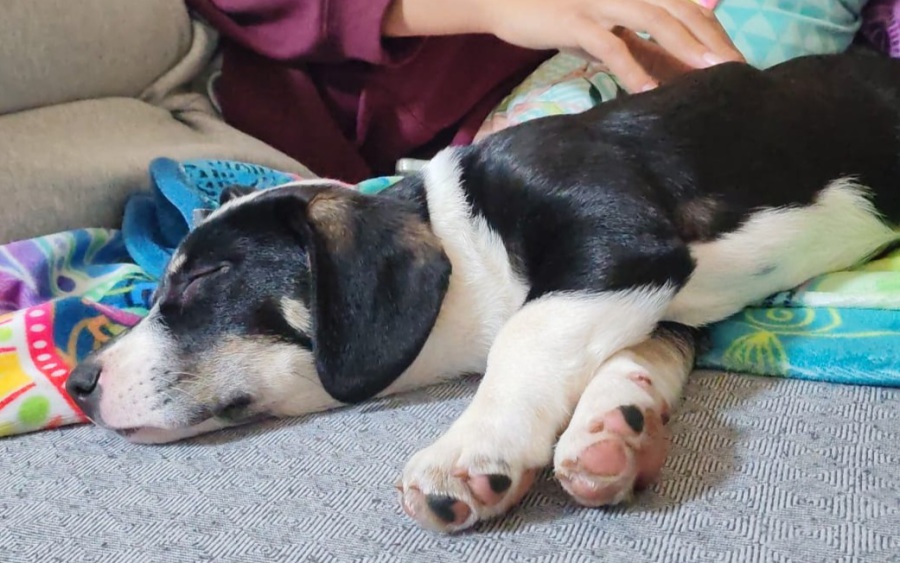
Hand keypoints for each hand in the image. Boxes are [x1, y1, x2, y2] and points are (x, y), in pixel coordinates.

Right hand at [484, 0, 742, 91]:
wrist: (502, 1)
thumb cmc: (552, 16)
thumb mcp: (599, 27)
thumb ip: (631, 41)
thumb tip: (661, 66)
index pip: (685, 6)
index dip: (712, 31)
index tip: (733, 59)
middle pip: (680, 10)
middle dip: (711, 39)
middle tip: (736, 69)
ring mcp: (600, 2)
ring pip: (655, 19)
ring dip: (685, 46)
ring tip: (709, 72)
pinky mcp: (576, 20)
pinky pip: (611, 45)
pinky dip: (632, 68)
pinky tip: (647, 91)